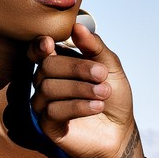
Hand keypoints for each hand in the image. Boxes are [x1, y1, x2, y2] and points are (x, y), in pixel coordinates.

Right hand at [29, 24, 134, 157]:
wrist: (120, 131)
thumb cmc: (114, 97)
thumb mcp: (111, 67)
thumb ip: (95, 47)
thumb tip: (77, 27)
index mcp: (59, 65)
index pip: (38, 51)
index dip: (39, 46)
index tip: (50, 43)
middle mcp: (46, 82)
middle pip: (47, 66)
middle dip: (77, 68)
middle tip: (101, 75)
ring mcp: (45, 104)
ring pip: (49, 88)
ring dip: (81, 88)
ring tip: (104, 93)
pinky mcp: (48, 125)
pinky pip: (53, 110)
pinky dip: (78, 106)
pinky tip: (97, 107)